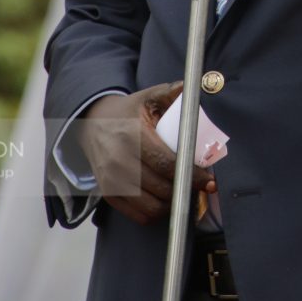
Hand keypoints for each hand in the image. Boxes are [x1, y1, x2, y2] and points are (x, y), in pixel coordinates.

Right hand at [77, 81, 215, 225]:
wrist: (92, 123)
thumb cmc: (127, 111)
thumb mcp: (148, 96)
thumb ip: (171, 92)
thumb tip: (195, 86)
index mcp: (133, 136)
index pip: (167, 163)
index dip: (191, 175)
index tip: (208, 180)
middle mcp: (120, 161)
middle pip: (161, 187)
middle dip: (185, 189)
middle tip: (200, 186)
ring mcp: (112, 181)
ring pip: (150, 206)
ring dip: (172, 204)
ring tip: (184, 193)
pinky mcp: (108, 194)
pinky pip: (137, 214)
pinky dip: (155, 212)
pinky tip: (165, 201)